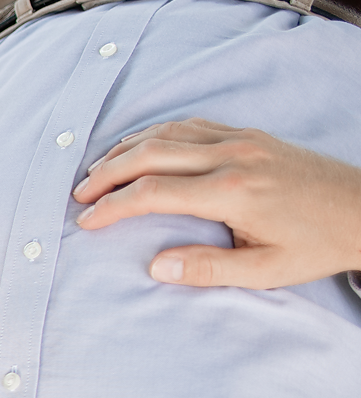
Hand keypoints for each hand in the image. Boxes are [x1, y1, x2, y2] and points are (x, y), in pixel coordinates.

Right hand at [72, 119, 360, 288]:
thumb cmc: (317, 244)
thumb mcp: (266, 271)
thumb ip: (208, 269)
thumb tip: (156, 266)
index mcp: (234, 192)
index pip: (153, 193)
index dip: (113, 207)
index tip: (88, 222)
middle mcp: (233, 157)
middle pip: (150, 154)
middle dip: (107, 174)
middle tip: (79, 195)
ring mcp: (242, 140)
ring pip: (167, 134)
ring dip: (126, 150)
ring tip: (98, 172)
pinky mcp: (250, 135)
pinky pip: (191, 126)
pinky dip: (156, 135)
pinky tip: (140, 148)